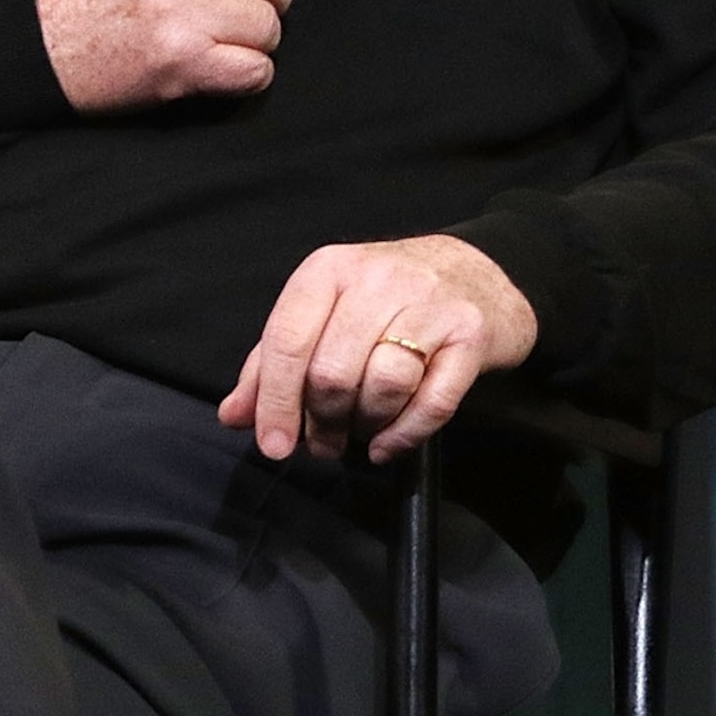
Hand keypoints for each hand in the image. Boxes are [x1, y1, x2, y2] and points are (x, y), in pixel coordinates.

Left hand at [218, 234, 538, 462]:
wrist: (481, 273)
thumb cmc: (390, 300)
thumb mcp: (325, 314)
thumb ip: (273, 362)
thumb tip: (234, 416)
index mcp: (331, 269)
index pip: (288, 341)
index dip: (275, 402)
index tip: (274, 445)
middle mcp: (379, 279)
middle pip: (332, 372)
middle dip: (323, 422)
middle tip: (325, 441)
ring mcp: (430, 304)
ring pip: (382, 386)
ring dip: (366, 425)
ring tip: (362, 430)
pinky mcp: (470, 334)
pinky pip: (433, 402)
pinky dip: (405, 435)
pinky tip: (389, 444)